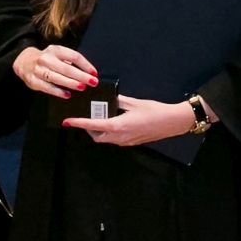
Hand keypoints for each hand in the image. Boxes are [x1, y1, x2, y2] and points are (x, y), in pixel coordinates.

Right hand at [14, 43, 96, 100]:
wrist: (23, 61)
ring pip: (56, 77)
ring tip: (82, 87)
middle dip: (81, 76)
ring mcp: (38, 70)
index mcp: (55, 50)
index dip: (85, 65)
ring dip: (71, 83)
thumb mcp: (58, 54)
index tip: (94, 73)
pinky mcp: (33, 81)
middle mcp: (46, 58)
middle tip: (92, 82)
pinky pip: (47, 87)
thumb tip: (88, 73)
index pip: (74, 56)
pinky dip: (58, 91)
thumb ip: (70, 62)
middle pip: (66, 68)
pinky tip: (67, 95)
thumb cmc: (47, 59)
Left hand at [63, 95, 196, 146]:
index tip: (67, 122)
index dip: (78, 123)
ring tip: (100, 118)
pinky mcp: (132, 142)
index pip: (93, 126)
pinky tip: (114, 122)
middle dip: (89, 129)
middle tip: (86, 117)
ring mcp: (126, 142)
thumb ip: (119, 100)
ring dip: (99, 131)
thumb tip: (109, 99)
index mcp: (118, 126)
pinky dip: (109, 132)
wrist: (172, 122)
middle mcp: (120, 137)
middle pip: (97, 136)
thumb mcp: (134, 102)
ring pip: (106, 139)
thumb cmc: (155, 111)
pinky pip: (115, 139)